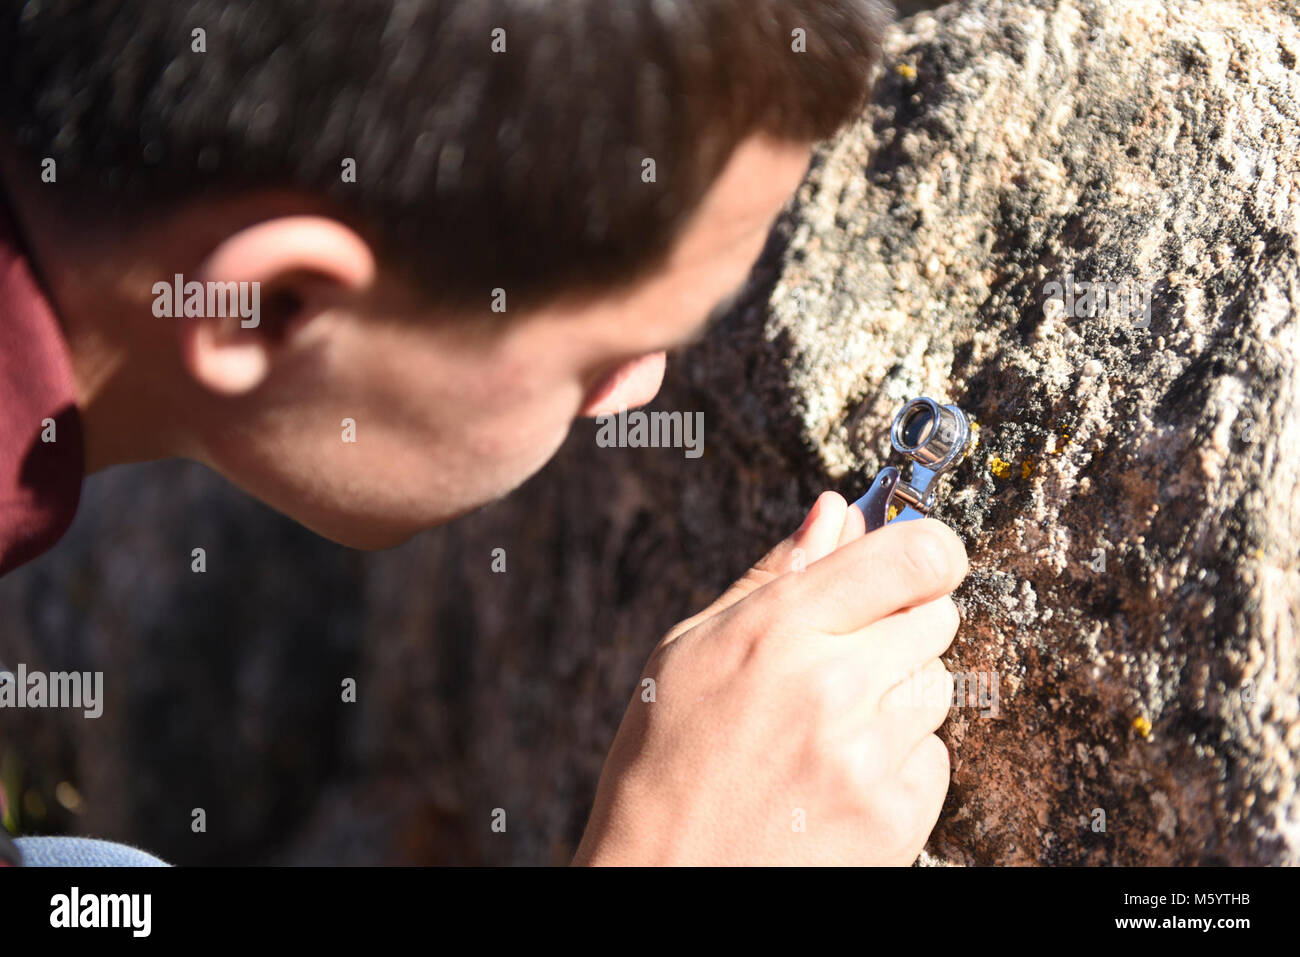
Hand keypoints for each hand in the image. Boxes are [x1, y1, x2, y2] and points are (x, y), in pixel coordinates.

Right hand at [574, 491, 967, 864]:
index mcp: (780, 629)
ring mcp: (870, 756)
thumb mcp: (692, 647)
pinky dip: (900, 758)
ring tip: (830, 723)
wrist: (661, 879)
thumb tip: (837, 512)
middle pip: (938, 614)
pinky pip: (936, 754)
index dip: (926, 550)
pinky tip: (840, 772)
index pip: (915, 555)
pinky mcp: (896, 816)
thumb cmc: (664, 757)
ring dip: (899, 693)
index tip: (916, 561)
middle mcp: (835, 685)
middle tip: (843, 656)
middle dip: (901, 623)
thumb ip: (776, 575)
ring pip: (940, 684)